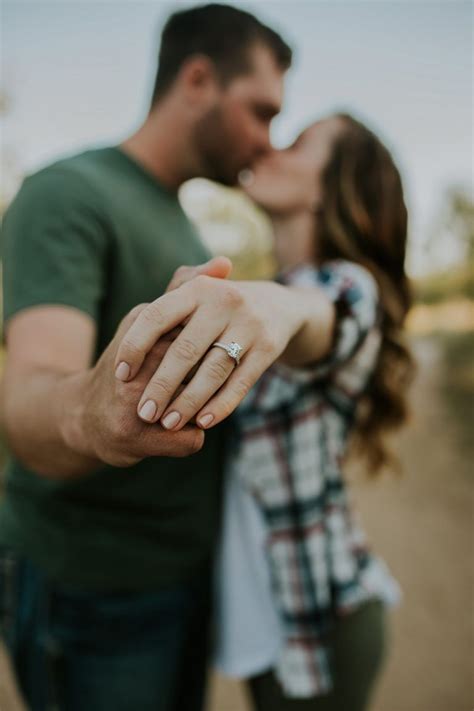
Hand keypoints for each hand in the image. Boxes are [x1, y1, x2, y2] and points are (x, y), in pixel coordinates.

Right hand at [62, 306, 203, 466]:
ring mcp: (137, 405)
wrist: (83, 415)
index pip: (204, 337)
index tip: (216, 356)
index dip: (215, 352)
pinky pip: (192, 438)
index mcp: (146, 330)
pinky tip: (176, 431)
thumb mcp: (149, 318)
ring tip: (188, 408)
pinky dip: (191, 436)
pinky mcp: (137, 438)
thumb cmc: (129, 362)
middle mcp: (137, 367)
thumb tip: (225, 263)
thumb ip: (185, 290)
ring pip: (201, 410)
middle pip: (207, 376)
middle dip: (214, 385)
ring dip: (203, 413)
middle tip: (207, 385)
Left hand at [113, 277, 307, 431]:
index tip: (121, 375)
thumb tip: (123, 346)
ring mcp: (249, 325)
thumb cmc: (220, 308)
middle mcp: (224, 302)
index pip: (156, 316)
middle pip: (184, 350)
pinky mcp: (268, 348)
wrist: (280, 307)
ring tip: (168, 423)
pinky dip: (220, 405)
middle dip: (161, 386)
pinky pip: (240, 382)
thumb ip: (161, 312)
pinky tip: (202, 422)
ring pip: (212, 371)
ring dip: (188, 401)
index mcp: (197, 288)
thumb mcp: (197, 297)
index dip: (135, 347)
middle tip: (144, 413)